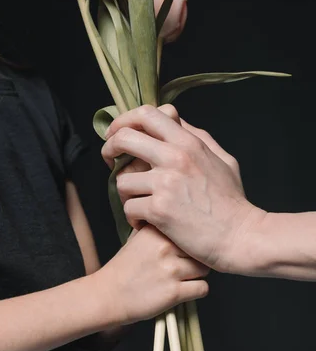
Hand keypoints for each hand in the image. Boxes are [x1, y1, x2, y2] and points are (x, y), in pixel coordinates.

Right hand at [94, 225, 208, 325]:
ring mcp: (170, 269)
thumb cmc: (124, 267)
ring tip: (183, 278)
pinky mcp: (174, 292)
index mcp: (156, 230)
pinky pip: (202, 288)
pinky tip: (183, 290)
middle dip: (195, 257)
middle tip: (185, 265)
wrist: (108, 294)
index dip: (189, 239)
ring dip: (197, 275)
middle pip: (199, 248)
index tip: (186, 246)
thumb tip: (182, 224)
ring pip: (204, 268)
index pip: (189, 228)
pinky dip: (196, 291)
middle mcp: (165, 246)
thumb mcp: (137, 238)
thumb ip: (158, 229)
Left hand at [102, 105, 263, 273]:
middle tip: (110, 162)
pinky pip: (129, 208)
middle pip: (124, 137)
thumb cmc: (232, 202)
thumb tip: (175, 123)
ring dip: (126, 194)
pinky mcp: (159, 210)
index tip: (118, 134)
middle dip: (109, 148)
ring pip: (121, 180)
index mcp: (188, 142)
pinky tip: (146, 223)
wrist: (242, 236)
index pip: (147, 114)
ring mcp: (165, 183)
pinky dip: (134, 219)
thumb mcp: (222, 159)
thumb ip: (197, 138)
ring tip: (139, 204)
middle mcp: (174, 157)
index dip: (124, 121)